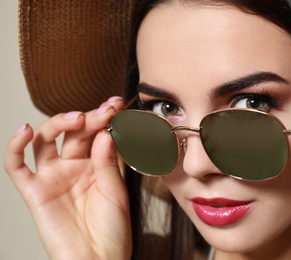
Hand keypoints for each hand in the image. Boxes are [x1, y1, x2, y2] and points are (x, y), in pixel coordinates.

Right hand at [4, 97, 131, 259]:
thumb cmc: (112, 229)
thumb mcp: (116, 191)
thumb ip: (108, 162)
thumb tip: (104, 131)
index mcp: (96, 165)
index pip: (96, 133)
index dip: (106, 118)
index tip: (118, 104)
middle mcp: (74, 167)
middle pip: (74, 133)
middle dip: (90, 117)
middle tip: (106, 110)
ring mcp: (53, 177)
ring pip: (46, 141)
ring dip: (58, 124)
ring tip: (77, 118)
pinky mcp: (34, 192)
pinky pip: (17, 166)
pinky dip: (16, 146)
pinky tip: (26, 130)